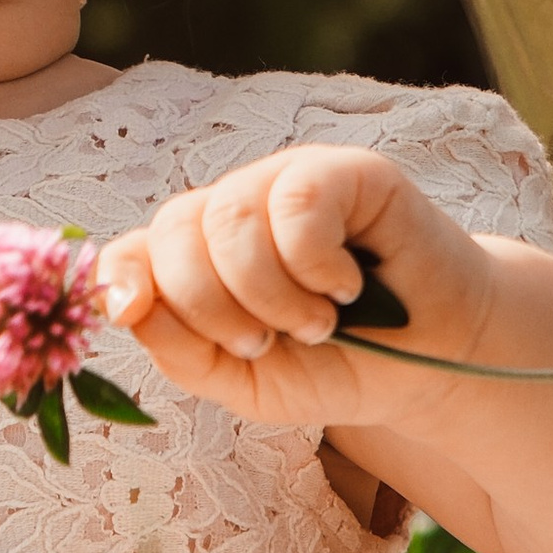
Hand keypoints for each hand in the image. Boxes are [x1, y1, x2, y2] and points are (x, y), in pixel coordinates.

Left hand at [95, 144, 495, 437]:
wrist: (433, 363)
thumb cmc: (338, 366)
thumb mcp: (246, 381)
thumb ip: (180, 348)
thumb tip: (122, 303)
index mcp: (199, 256)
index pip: (131, 248)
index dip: (119, 277)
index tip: (129, 311)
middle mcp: (235, 209)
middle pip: (174, 230)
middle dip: (211, 306)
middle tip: (266, 344)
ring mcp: (287, 182)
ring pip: (230, 218)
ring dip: (269, 294)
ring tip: (317, 324)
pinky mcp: (346, 171)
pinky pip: (296, 203)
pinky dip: (314, 263)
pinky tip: (346, 286)